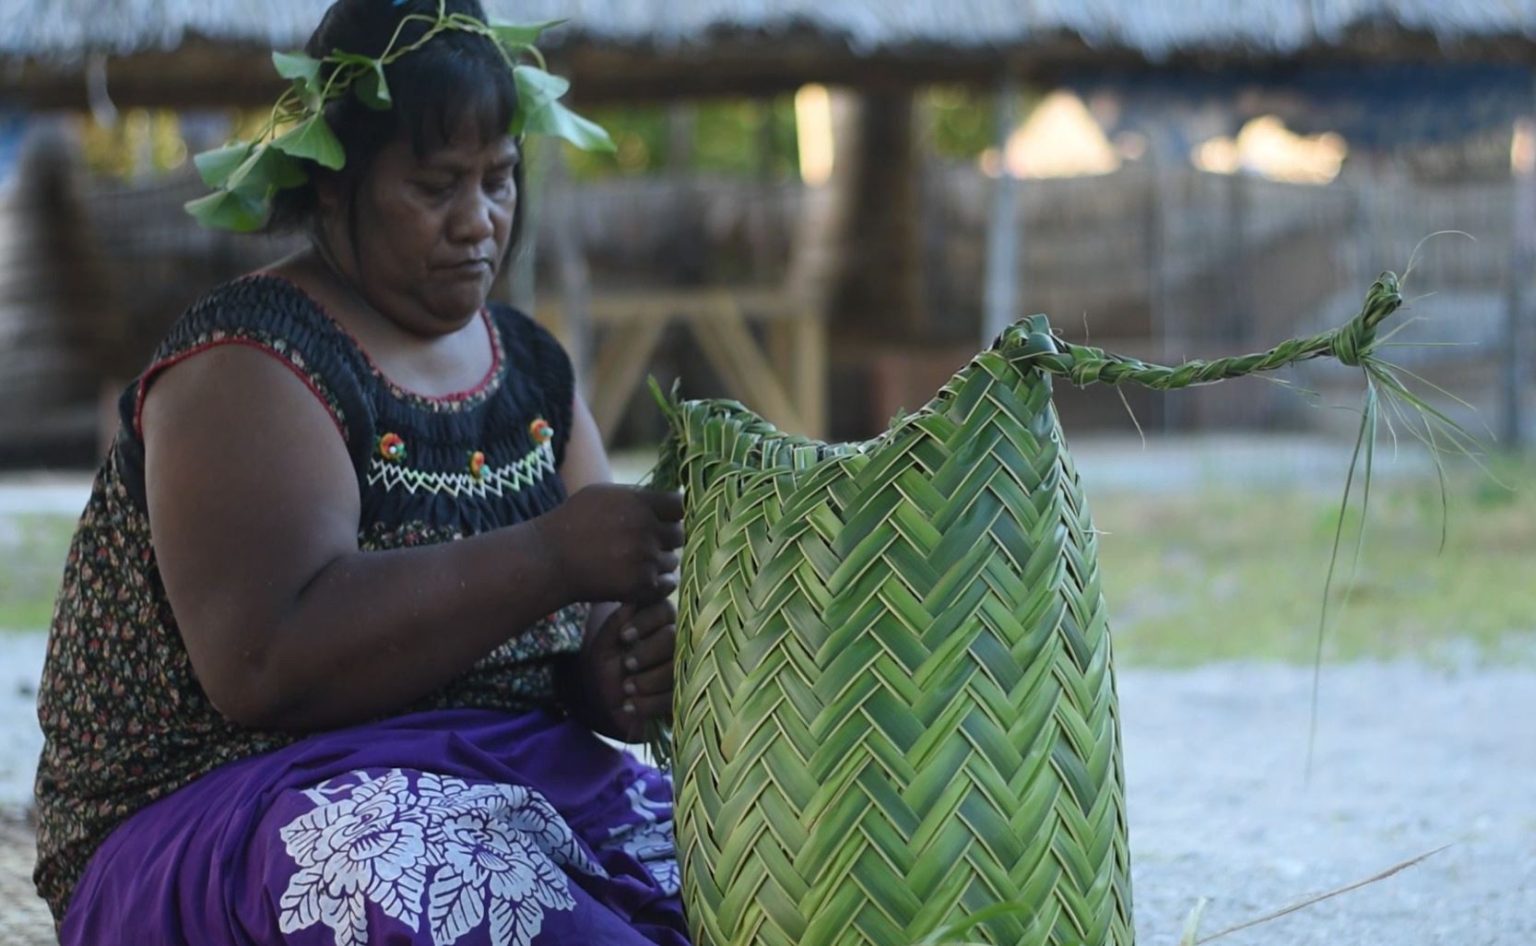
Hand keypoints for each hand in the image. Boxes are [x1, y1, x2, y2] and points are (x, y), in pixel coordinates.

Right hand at [534, 485, 684, 604]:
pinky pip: (665, 583)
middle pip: (679, 534)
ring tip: (636, 559)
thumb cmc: (572, 522)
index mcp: (639, 504)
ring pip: (672, 560)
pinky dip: (654, 581)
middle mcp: (646, 530)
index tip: (663, 516)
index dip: (672, 511)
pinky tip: (638, 575)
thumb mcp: (602, 494)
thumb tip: (667, 495)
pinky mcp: (641, 584)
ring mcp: (645, 559)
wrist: (550, 559)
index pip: (679, 505)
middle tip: (648, 540)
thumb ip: (636, 495)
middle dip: (666, 537)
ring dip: (659, 560)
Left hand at [567, 599, 676, 742]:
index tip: (624, 636)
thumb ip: (617, 622)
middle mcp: (677, 640)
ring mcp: (684, 668)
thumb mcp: (605, 644)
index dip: (645, 622)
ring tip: (626, 687)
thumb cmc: (608, 666)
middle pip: (674, 637)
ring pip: (677, 668)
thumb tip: (632, 602)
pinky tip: (630, 705)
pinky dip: (650, 703)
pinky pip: (674, 698)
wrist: (607, 704)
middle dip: (648, 652)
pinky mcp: (683, 696)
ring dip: (649, 680)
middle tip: (627, 664)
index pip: (663, 609)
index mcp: (658, 621)